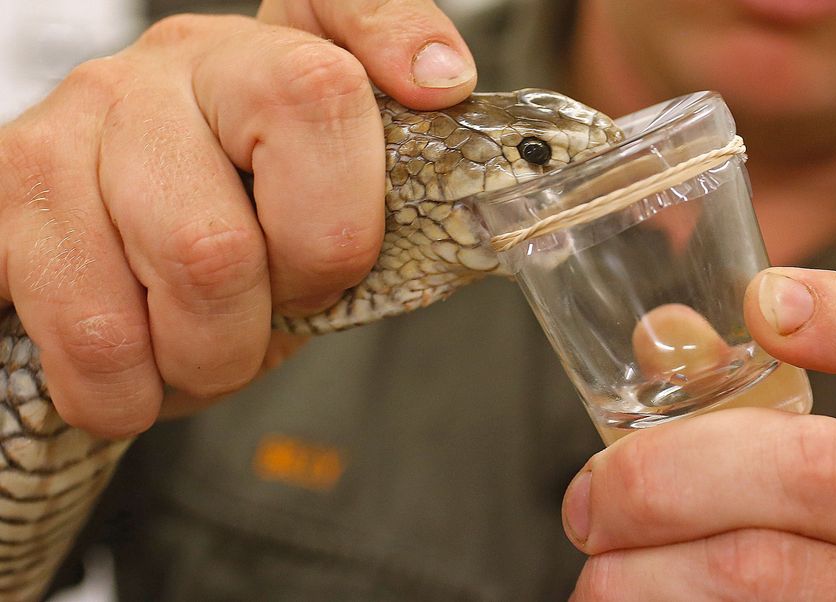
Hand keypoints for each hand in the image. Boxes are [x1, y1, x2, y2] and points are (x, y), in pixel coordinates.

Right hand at [0, 1, 475, 436]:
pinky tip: (140, 361)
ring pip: (192, 268)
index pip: (342, 12)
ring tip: (203, 340)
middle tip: (270, 308)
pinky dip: (132, 391)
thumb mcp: (326, 206)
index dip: (390, 65)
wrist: (107, 268)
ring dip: (208, 355)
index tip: (414, 130)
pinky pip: (97, 341)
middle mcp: (172, 65)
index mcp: (269, 56)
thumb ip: (384, 162)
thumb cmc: (235, 238)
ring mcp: (79, 120)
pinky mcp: (8, 192)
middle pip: (273, 202)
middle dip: (282, 304)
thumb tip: (442, 81)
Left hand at [563, 269, 835, 599]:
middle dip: (662, 479)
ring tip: (602, 569)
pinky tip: (633, 601)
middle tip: (591, 500)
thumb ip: (745, 396)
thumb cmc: (827, 536)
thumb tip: (662, 338)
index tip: (764, 304)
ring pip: (757, 571)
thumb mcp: (823, 460)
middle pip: (810, 468)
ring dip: (640, 571)